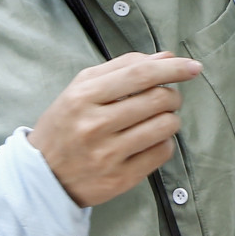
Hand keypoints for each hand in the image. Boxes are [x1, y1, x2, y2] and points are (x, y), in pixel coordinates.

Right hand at [29, 52, 199, 207]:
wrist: (41, 177)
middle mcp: (94, 125)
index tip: (193, 67)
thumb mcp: (80, 90)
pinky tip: (150, 141)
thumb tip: (165, 57)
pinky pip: (162, 152)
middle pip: (158, 99)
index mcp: (83, 97)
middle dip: (172, 95)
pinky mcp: (120, 178)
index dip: (172, 68)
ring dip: (171, 118)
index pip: (139, 75)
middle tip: (167, 98)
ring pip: (165, 126)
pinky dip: (164, 142)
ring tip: (158, 119)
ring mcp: (108, 154)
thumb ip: (121, 68)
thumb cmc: (65, 126)